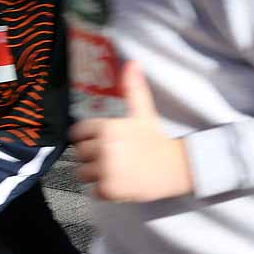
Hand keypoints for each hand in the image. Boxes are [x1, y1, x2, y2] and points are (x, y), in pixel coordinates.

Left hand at [70, 62, 193, 202]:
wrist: (175, 167)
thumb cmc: (156, 138)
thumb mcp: (143, 111)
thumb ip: (133, 87)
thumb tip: (131, 62)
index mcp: (109, 127)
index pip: (78, 132)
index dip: (88, 135)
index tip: (101, 138)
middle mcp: (105, 149)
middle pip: (80, 153)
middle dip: (92, 154)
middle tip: (112, 154)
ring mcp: (106, 171)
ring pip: (83, 173)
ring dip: (96, 173)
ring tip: (115, 168)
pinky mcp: (109, 190)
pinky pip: (93, 191)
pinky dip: (104, 189)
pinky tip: (119, 180)